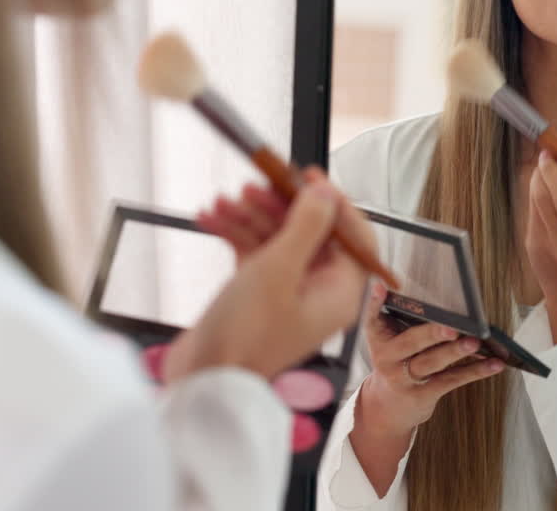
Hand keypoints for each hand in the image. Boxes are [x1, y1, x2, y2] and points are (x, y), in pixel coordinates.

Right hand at [163, 169, 371, 380]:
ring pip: (276, 238)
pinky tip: (210, 218)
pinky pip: (253, 252)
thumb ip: (306, 226)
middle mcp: (318, 292)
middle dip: (280, 206)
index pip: (354, 236)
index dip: (334, 201)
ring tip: (225, 201)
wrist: (203, 381)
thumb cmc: (244, 336)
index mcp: (340, 292)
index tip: (307, 175)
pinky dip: (234, 233)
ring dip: (250, 216)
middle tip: (255, 185)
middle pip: (310, 231)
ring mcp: (287, 292)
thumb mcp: (278, 270)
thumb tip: (326, 193)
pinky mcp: (258, 293)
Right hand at [357, 282, 504, 435]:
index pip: (372, 317)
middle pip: (410, 342)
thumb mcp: (389, 340)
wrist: (387, 405)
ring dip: (455, 352)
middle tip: (451, 327)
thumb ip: (402, 318)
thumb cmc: (396, 360)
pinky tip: (494, 364)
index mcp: (379, 338)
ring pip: (432, 362)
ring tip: (475, 343)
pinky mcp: (424, 394)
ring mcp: (405, 378)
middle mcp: (388, 358)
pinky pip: (451, 380)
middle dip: (431, 333)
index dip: (374, 302)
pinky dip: (475, 371)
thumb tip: (432, 297)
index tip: (380, 286)